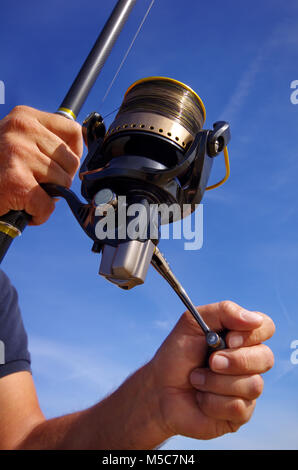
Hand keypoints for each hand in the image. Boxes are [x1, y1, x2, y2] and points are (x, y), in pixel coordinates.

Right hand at [0, 105, 82, 224]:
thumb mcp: (18, 140)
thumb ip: (45, 141)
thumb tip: (81, 152)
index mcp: (25, 116)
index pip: (72, 131)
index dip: (76, 153)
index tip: (66, 165)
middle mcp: (22, 130)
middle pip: (71, 160)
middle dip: (61, 178)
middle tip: (39, 183)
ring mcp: (19, 154)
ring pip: (63, 183)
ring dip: (49, 196)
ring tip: (27, 193)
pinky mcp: (15, 181)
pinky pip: (47, 204)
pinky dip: (39, 214)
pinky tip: (24, 208)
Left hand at [149, 300, 274, 440]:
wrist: (159, 388)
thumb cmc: (177, 354)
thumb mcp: (192, 322)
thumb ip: (223, 311)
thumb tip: (254, 320)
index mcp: (240, 336)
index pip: (265, 327)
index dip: (253, 334)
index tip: (229, 339)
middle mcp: (249, 361)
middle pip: (266, 358)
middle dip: (234, 361)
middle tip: (210, 362)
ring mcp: (247, 388)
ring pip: (252, 385)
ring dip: (215, 382)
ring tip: (196, 379)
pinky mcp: (240, 413)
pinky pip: (238, 407)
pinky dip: (211, 401)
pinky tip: (200, 398)